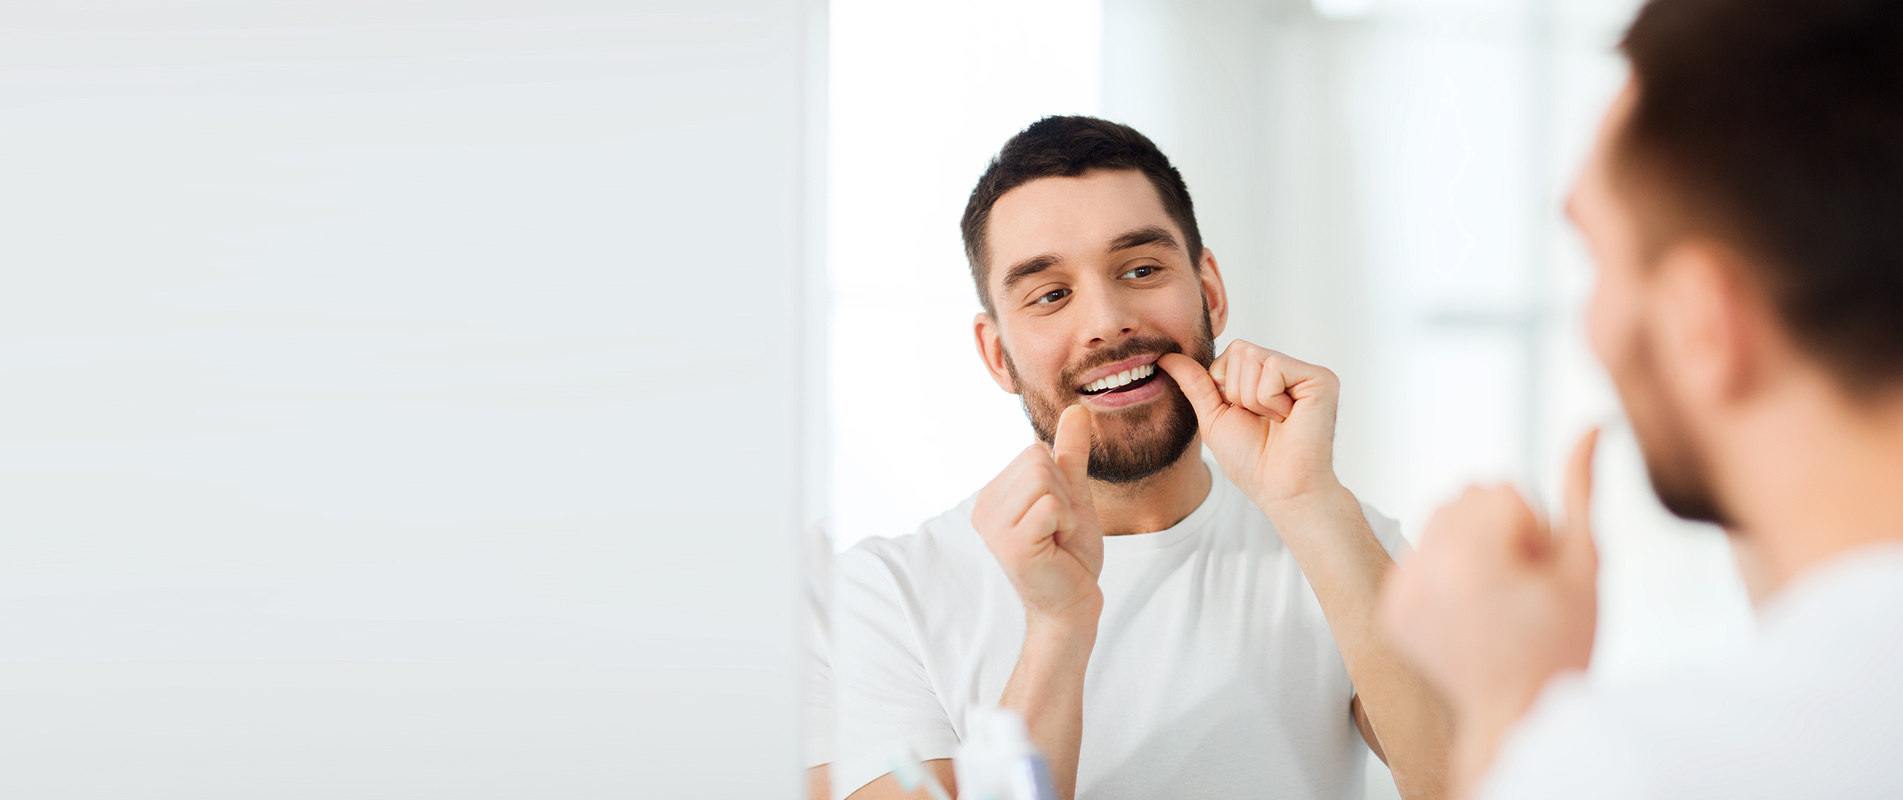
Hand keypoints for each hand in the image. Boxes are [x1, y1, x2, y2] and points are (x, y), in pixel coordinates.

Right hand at [971, 405, 1104, 627]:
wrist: (1072, 604)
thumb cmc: (1070, 554)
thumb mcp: (1072, 493)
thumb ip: (1070, 453)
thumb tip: (1077, 408)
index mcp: (992, 496)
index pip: (1034, 451)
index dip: (1059, 481)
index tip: (1055, 518)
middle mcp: (982, 509)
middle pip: (1037, 459)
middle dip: (1063, 493)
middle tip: (1058, 529)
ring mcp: (993, 528)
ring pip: (1044, 479)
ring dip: (1066, 509)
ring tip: (1056, 538)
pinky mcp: (1012, 546)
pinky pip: (1051, 506)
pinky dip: (1067, 523)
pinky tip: (1057, 548)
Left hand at [1157, 342, 1343, 510]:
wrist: (1279, 488)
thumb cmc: (1251, 460)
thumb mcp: (1214, 416)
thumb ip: (1195, 383)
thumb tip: (1166, 356)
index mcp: (1266, 376)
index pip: (1231, 352)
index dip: (1225, 387)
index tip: (1246, 416)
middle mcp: (1288, 369)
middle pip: (1240, 350)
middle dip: (1238, 392)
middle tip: (1262, 420)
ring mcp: (1305, 373)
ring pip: (1254, 357)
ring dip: (1253, 399)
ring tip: (1276, 421)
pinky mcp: (1321, 379)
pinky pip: (1273, 368)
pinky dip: (1269, 400)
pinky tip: (1288, 418)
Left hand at [1378, 430, 1600, 784]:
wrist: (1519, 713)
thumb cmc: (1562, 644)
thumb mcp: (1583, 563)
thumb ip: (1581, 488)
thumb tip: (1591, 424)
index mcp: (1472, 556)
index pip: (1502, 489)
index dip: (1533, 527)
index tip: (1537, 573)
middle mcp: (1426, 569)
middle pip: (1466, 497)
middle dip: (1499, 529)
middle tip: (1518, 586)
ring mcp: (1402, 591)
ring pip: (1439, 520)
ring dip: (1470, 544)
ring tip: (1495, 596)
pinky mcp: (1390, 609)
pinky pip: (1417, 553)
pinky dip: (1444, 570)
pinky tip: (1470, 610)